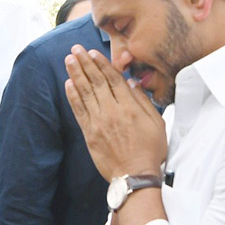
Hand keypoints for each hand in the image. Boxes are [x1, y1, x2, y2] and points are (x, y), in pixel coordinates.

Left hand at [64, 45, 166, 181]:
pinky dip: (72, 96)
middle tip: (75, 50)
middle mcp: (112, 112)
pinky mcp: (89, 133)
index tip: (93, 52)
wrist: (134, 175)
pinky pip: (79, 111)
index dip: (101, 64)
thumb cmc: (150, 150)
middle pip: (96, 82)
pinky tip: (68, 83)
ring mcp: (98, 123)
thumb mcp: (156, 122)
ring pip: (85, 93)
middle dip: (85, 64)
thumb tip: (131, 83)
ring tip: (69, 60)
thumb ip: (143, 101)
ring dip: (76, 74)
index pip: (113, 79)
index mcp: (130, 107)